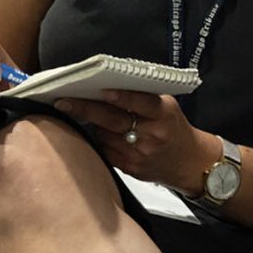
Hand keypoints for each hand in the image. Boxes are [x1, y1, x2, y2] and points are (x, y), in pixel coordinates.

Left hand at [53, 90, 216, 196]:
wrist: (189, 162)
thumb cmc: (173, 127)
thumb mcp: (167, 105)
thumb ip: (142, 96)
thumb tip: (107, 83)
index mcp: (163, 114)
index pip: (141, 102)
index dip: (122, 97)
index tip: (102, 90)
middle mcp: (152, 135)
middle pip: (114, 121)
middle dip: (86, 109)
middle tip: (64, 101)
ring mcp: (140, 154)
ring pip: (104, 135)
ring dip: (89, 123)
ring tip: (75, 111)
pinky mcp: (130, 168)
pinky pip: (104, 151)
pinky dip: (96, 139)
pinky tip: (91, 131)